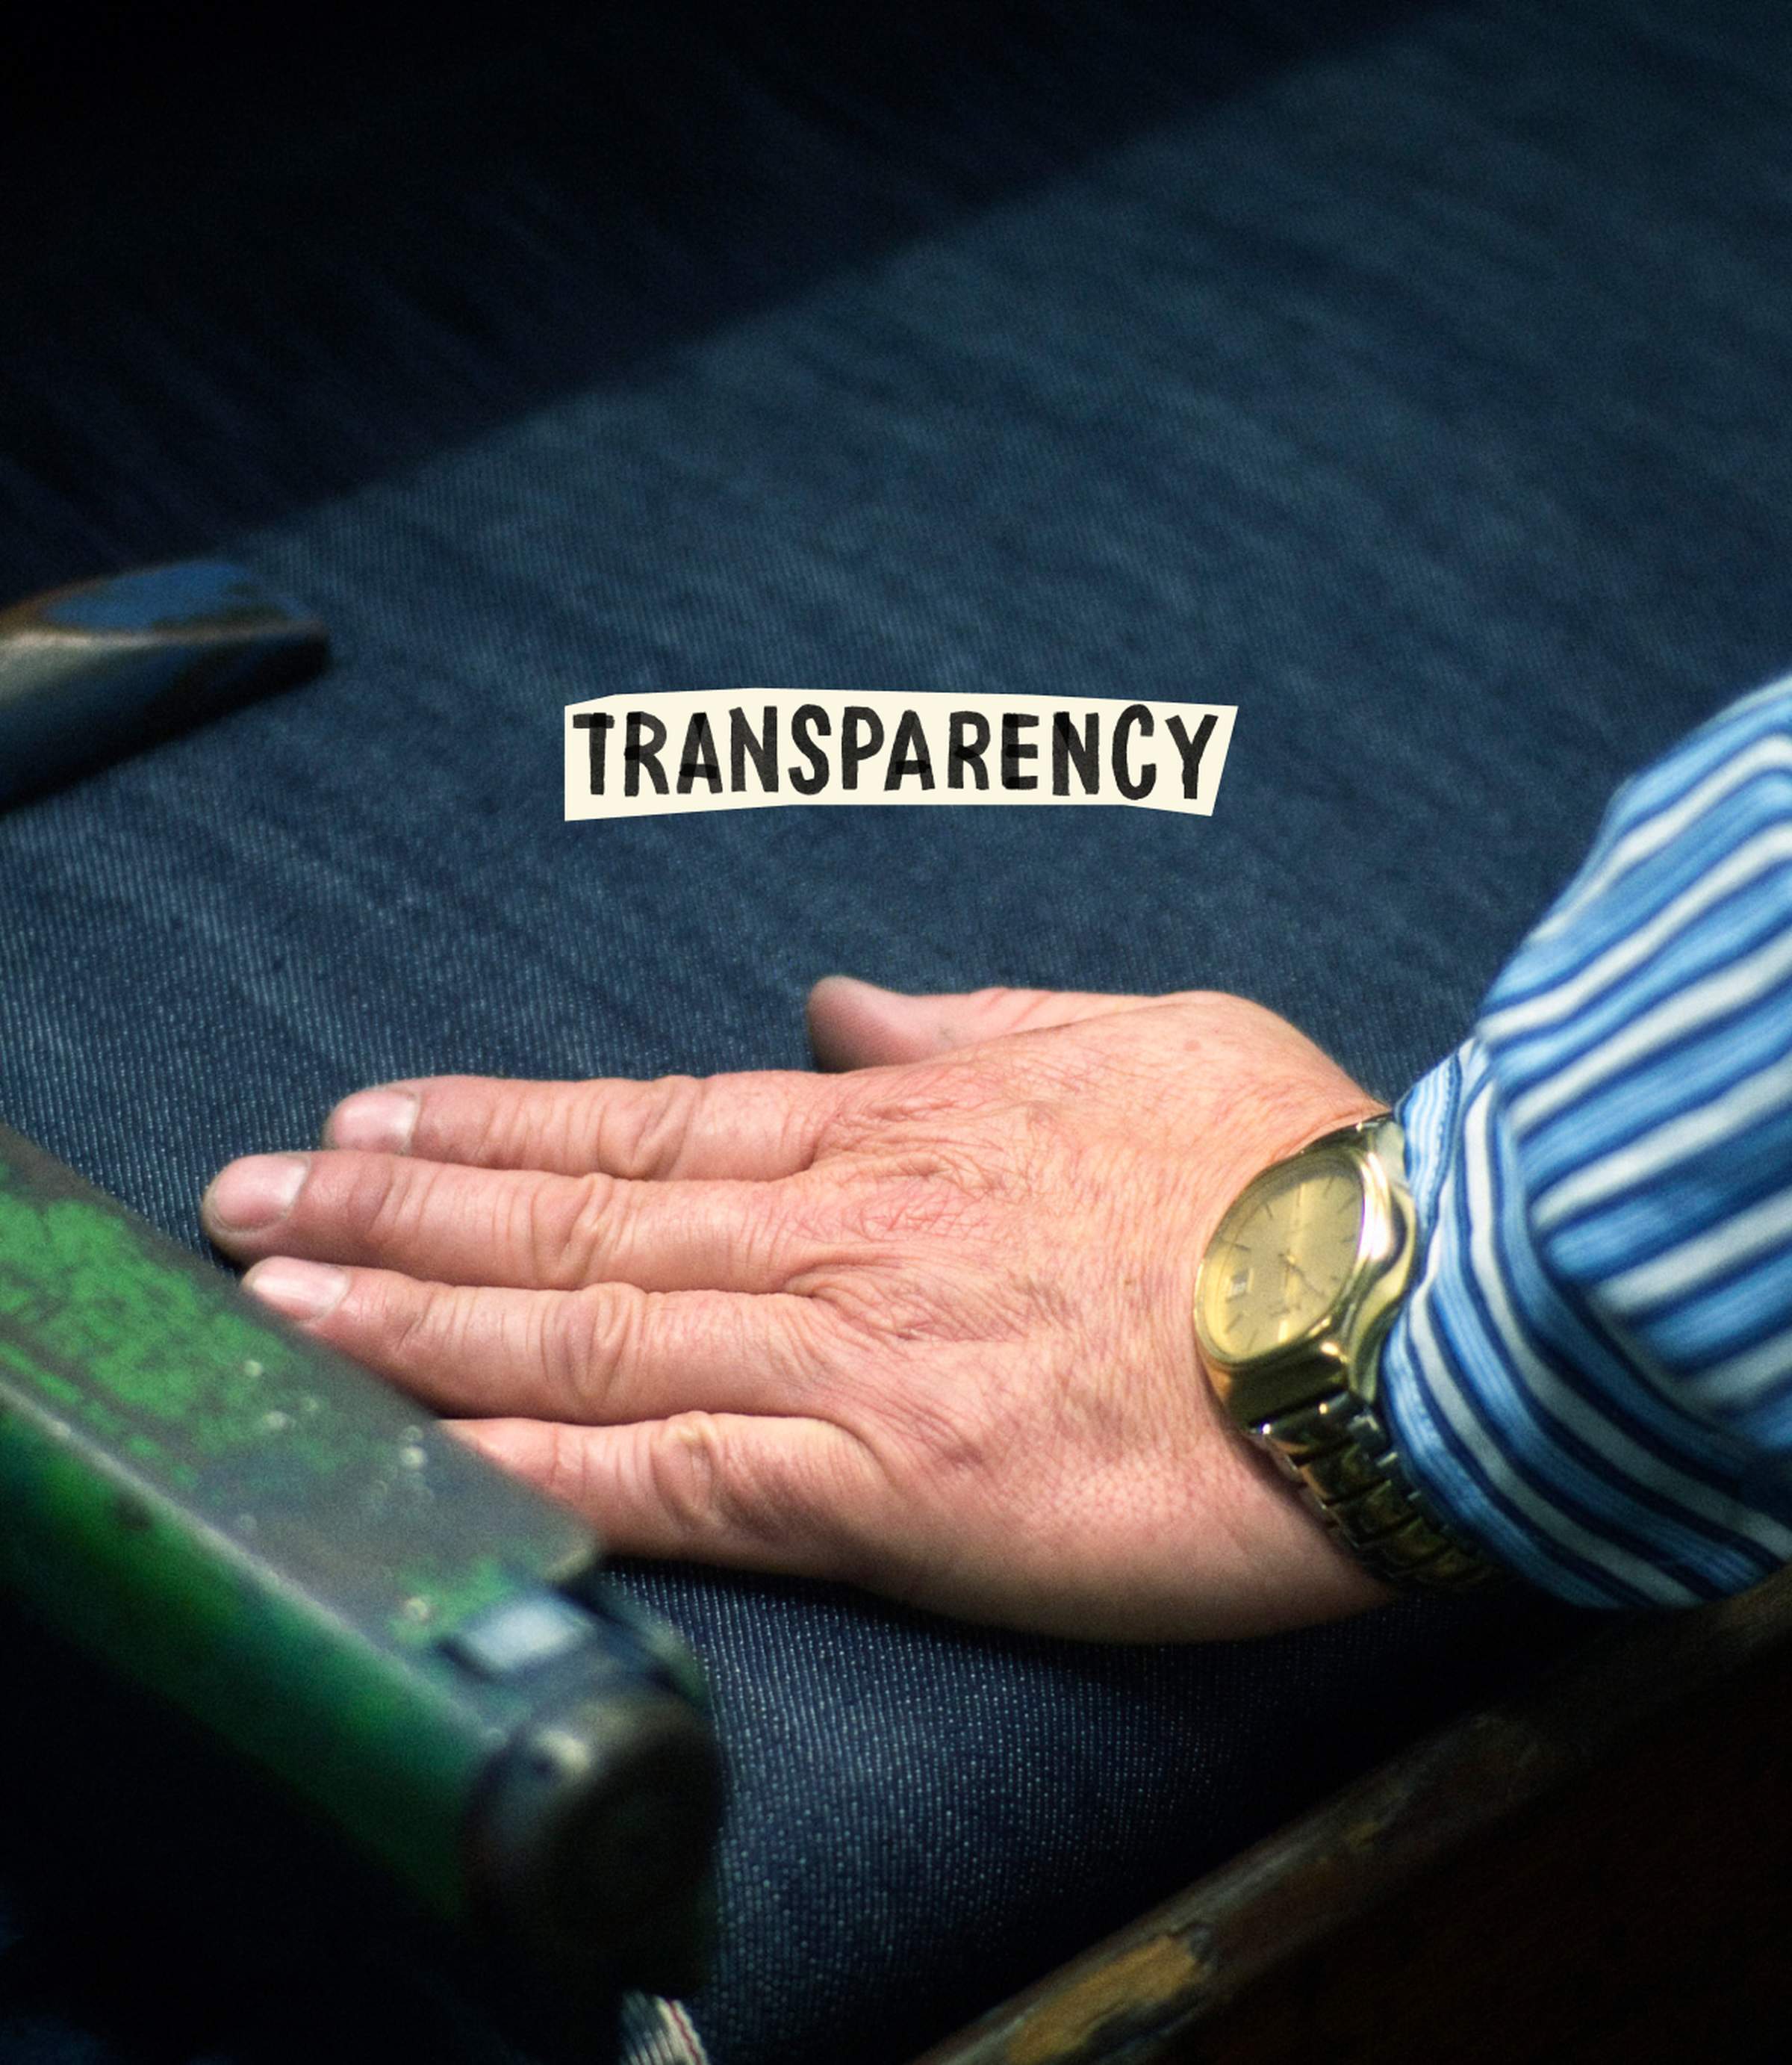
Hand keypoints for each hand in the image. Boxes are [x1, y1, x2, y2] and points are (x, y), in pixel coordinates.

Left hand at [202, 980, 1388, 1639]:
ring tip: (281, 1303)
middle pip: (575, 1213)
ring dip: (416, 1319)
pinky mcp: (891, 1481)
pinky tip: (425, 1457)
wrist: (1418, 1315)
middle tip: (251, 1204)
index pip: (648, 1119)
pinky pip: (671, 1474)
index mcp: (904, 1124)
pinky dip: (533, 1463)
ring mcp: (853, 1350)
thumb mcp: (1137, 1035)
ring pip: (585, 1327)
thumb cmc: (1299, 1172)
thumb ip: (973, 1024)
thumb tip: (846, 1008)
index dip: (493, 1122)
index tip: (372, 1118)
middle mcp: (845, 1226)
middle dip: (396, 1209)